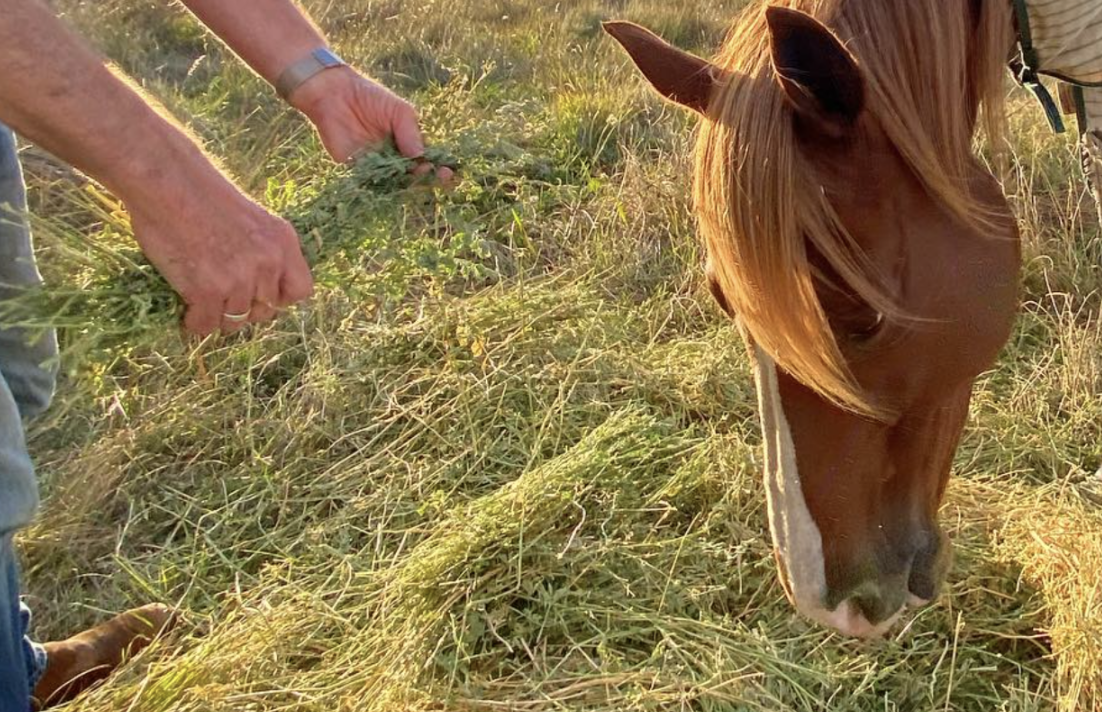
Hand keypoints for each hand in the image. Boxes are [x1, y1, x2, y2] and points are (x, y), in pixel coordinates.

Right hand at [125, 166, 313, 336]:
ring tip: (200, 300)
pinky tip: (187, 310)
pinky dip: (194, 322)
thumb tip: (260, 293)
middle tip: (221, 296)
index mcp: (282, 242)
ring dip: (217, 316)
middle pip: (264, 311)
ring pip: (235, 322)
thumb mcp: (253, 219)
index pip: (300, 291)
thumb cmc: (201, 195)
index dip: (278, 299)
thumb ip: (264, 252)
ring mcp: (239, 278)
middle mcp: (267, 262)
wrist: (168, 182)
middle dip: (243, 308)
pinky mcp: (208, 290)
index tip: (258, 294)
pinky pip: (206, 325)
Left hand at [289, 66, 453, 182]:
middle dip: (428, 179)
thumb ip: (411, 133)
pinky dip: (382, 188)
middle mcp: (395, 160)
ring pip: (396, 184)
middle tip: (439, 177)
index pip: (428, 162)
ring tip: (418, 177)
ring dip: (408, 185)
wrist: (335, 93)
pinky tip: (394, 185)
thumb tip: (422, 158)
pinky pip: (371, 184)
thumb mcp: (399, 111)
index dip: (440, 170)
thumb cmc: (370, 97)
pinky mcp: (357, 170)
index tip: (449, 172)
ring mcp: (377, 167)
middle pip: (415, 178)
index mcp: (409, 145)